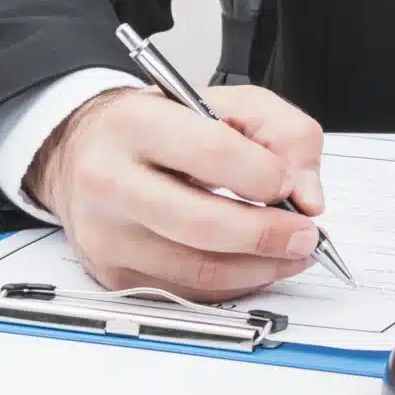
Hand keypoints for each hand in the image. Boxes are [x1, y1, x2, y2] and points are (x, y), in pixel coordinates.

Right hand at [25, 83, 327, 301]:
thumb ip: (283, 134)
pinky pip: (187, 292)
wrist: (86, 152)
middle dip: (268, 235)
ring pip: (197, 270)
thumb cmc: (160, 126)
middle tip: (307, 235)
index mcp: (138, 124)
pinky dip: (233, 284)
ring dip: (260, 268)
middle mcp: (111, 181)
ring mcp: (107, 234)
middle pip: (202, 225)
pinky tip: (256, 265)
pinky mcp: (113, 275)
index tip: (292, 186)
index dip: (265, 175)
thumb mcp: (227, 102)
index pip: (212, 154)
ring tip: (291, 252)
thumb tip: (308, 196)